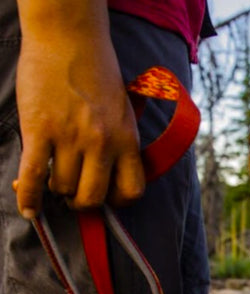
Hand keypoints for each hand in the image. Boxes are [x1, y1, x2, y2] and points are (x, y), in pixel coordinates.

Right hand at [14, 5, 144, 217]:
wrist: (68, 37)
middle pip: (93, 196)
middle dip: (82, 202)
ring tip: (53, 178)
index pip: (131, 191)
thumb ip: (118, 144)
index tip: (107, 197)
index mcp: (127, 140)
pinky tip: (28, 209)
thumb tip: (104, 175)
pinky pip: (34, 174)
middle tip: (73, 193)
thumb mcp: (122, 113)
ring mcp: (71, 137)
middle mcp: (102, 143)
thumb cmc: (97, 74)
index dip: (117, 201)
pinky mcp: (40, 129)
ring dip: (56, 189)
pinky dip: (29, 196)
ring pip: (63, 187)